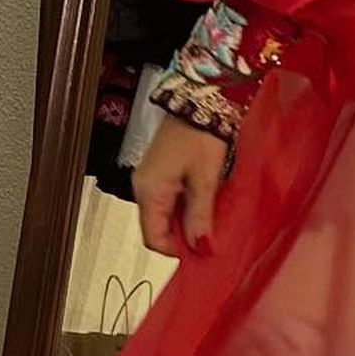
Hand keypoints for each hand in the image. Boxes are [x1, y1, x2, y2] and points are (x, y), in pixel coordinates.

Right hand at [133, 114, 230, 259]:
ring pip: (165, 215)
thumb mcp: (204, 181)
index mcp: (149, 192)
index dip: (176, 251)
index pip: (154, 238)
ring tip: (211, 223)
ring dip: (186, 223)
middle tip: (211, 241)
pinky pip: (169, 201)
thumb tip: (201, 249)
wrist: (198, 102)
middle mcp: (143, 189)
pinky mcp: (160, 173)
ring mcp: (150, 180)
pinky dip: (186, 208)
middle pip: (158, 228)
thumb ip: (200, 217)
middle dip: (183, 238)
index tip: (202, 254)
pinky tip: (204, 206)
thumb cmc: (200, 137)